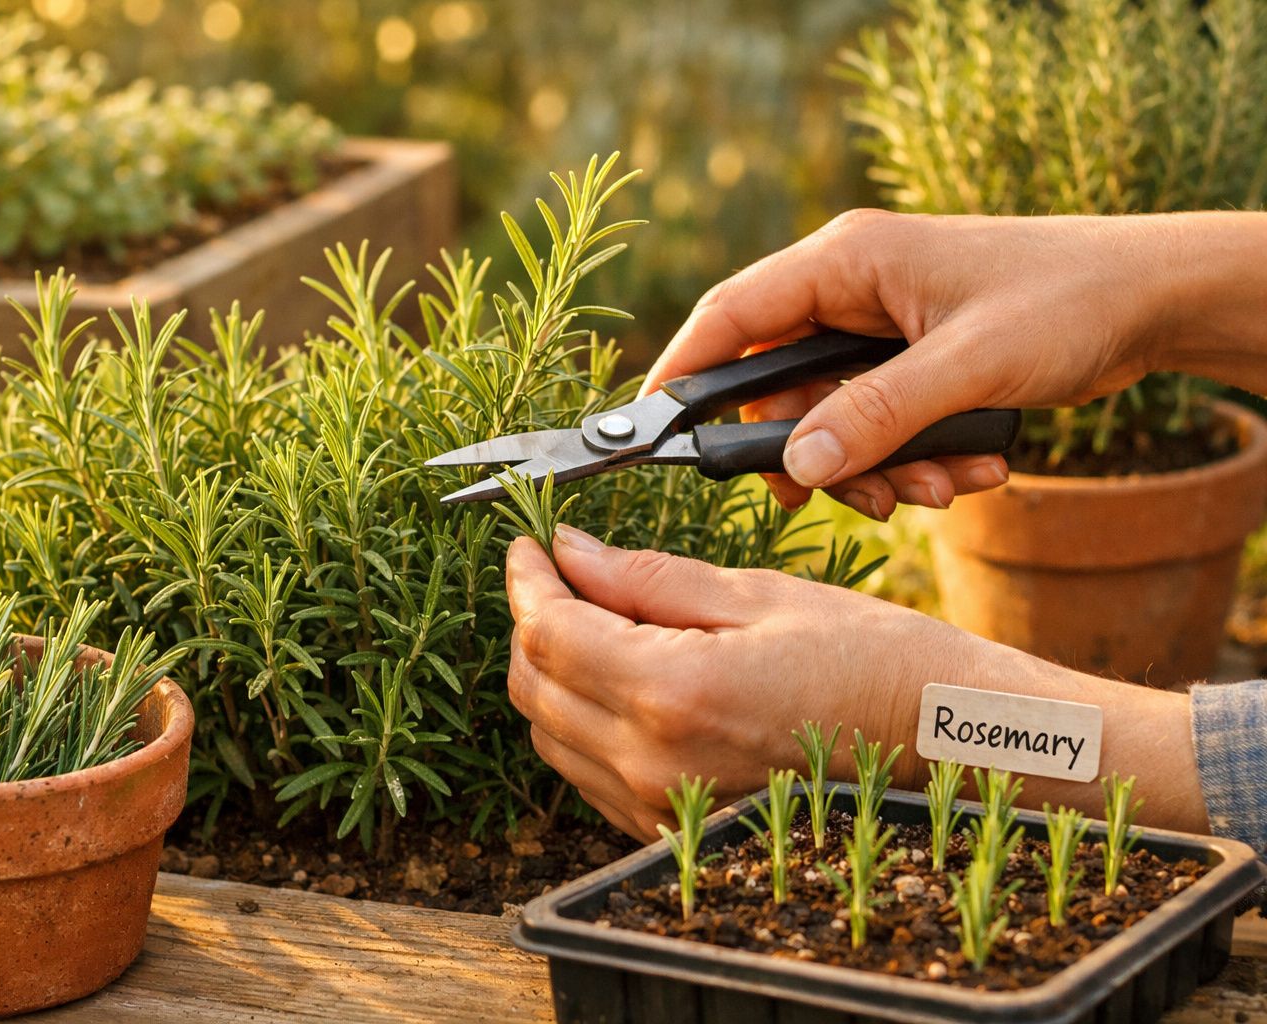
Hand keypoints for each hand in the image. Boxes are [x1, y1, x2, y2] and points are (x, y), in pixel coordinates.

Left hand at [506, 525, 1206, 841]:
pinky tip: (625, 675)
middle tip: (555, 572)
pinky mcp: (675, 832)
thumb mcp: (763, 597)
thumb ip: (649, 580)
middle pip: (531, 688)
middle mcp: (653, 764)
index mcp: (672, 692)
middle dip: (530, 621)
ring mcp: (661, 810)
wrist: (955, 752)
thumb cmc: (882, 662)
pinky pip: (592, 774)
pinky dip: (584, 720)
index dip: (525, 580)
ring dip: (551, 672)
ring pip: (551, 735)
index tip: (527, 542)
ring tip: (593, 616)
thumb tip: (570, 549)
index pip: (546, 633)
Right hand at [643, 211, 1193, 518]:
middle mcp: (851, 294)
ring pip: (830, 421)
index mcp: (846, 262)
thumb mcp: (968, 363)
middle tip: (838, 497)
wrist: (1151, 301)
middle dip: (814, 452)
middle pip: (780, 388)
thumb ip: (877, 415)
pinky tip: (966, 473)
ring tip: (934, 488)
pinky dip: (908, 462)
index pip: (732, 315)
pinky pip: (875, 428)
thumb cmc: (1065, 301)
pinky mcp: (908, 367)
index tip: (651, 428)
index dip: (684, 371)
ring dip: (873, 468)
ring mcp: (879, 332)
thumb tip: (799, 468)